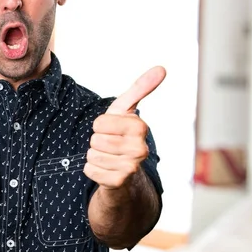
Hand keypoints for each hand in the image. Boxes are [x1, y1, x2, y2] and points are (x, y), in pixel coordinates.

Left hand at [84, 66, 165, 189]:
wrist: (123, 169)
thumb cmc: (121, 134)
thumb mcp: (126, 109)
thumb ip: (140, 88)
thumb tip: (161, 68)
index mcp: (140, 128)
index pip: (99, 122)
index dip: (100, 125)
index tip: (111, 129)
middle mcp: (140, 149)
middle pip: (95, 139)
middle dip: (96, 141)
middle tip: (109, 144)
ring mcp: (131, 168)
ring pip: (91, 155)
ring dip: (94, 155)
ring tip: (108, 156)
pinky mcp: (119, 182)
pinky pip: (89, 170)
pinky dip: (91, 169)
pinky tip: (105, 169)